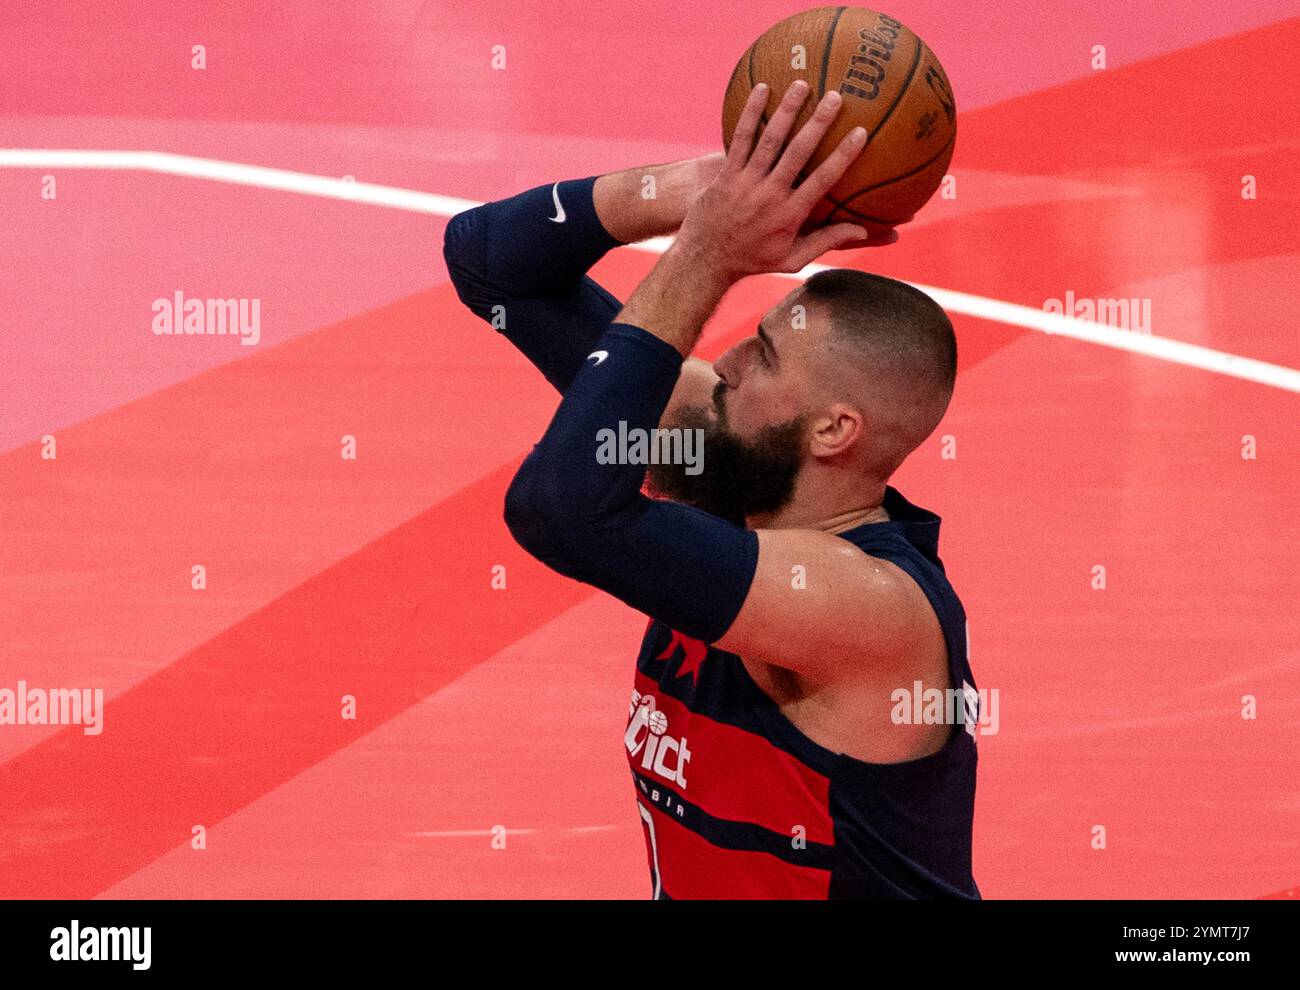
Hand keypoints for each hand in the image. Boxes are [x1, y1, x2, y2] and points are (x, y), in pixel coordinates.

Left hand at [674, 80, 876, 279]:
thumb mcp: (792, 259)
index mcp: (789, 215)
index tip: (860, 132)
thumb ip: (827, 241)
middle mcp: (769, 195)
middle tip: (836, 97)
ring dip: (786, 110)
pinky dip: (750, 112)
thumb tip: (864, 230)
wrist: (705, 259)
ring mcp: (746, 183)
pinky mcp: (726, 174)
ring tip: (802, 84)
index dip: (842, 155)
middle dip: (817, 123)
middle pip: (797, 152)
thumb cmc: (753, 259)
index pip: (822, 180)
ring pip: (769, 140)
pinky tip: (762, 88)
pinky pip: (739, 138)